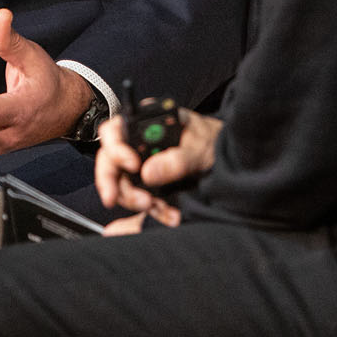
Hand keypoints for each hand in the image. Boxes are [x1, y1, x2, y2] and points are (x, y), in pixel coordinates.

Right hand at [97, 108, 221, 233]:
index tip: (133, 166)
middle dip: (117, 185)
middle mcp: (136, 143)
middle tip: (138, 201)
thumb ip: (177, 159)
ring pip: (121, 184)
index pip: (114, 132)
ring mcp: (140, 164)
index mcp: (144, 123)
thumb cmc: (212, 140)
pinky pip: (138, 198)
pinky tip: (168, 213)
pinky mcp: (147, 183)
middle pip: (110, 162)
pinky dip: (152, 210)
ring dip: (136, 201)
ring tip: (157, 207)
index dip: (116, 150)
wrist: (226, 155)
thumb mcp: (199, 146)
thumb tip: (148, 173)